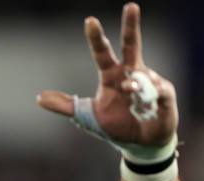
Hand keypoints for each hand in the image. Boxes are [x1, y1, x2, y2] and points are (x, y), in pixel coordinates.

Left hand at [37, 3, 177, 146]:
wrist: (139, 145)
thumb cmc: (115, 126)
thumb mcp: (87, 116)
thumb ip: (65, 105)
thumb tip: (38, 98)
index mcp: (111, 76)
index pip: (102, 53)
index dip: (96, 38)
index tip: (90, 21)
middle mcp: (131, 74)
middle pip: (131, 44)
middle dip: (131, 26)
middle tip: (130, 6)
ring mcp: (150, 82)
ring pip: (141, 76)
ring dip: (134, 86)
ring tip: (129, 95)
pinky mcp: (164, 95)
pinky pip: (160, 90)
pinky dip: (153, 94)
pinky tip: (151, 101)